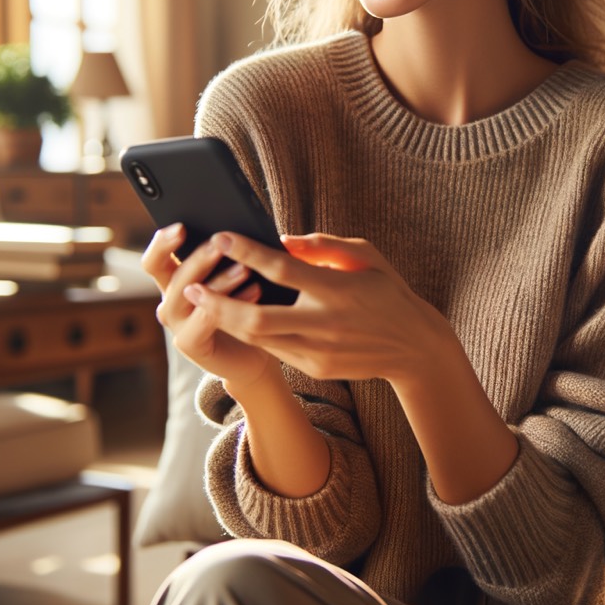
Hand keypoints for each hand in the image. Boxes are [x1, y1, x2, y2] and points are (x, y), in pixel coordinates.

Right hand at [141, 224, 272, 390]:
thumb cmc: (245, 307)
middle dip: (199, 257)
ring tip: (245, 267)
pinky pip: (206, 320)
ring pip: (189, 296)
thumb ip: (228, 256)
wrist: (254, 352)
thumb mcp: (235, 276)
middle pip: (171, 274)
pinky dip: (230, 303)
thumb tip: (235, 231)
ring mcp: (177, 324)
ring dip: (219, 280)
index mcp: (174, 280)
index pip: (156, 258)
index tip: (181, 227)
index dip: (163, 243)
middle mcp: (171, 300)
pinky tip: (255, 291)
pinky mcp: (190, 344)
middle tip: (221, 243)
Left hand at [180, 231, 445, 387]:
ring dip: (225, 319)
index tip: (221, 237)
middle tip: (190, 286)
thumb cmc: (386, 291)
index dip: (248, 252)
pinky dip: (250, 332)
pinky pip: (273, 348)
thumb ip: (322, 246)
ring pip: (258, 338)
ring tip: (200, 301)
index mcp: (337, 289)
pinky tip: (231, 317)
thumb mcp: (365, 256)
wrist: (414, 346)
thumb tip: (281, 240)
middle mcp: (325, 323)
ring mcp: (318, 351)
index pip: (283, 269)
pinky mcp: (315, 367)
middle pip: (257, 317)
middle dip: (217, 302)